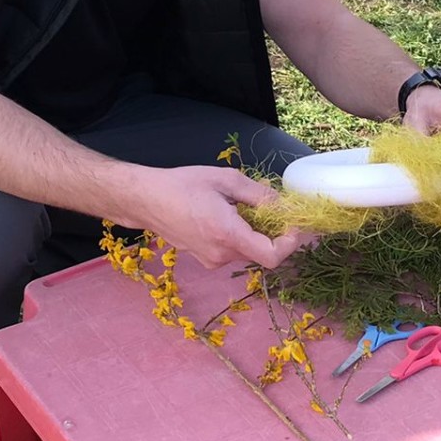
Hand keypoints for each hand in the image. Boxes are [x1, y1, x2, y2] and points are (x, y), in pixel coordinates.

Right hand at [130, 166, 306, 269]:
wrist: (146, 200)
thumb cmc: (182, 185)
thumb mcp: (225, 180)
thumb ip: (258, 195)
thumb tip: (283, 205)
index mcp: (228, 234)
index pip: (272, 256)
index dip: (290, 243)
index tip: (294, 225)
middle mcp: (221, 254)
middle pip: (262, 251)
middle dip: (272, 231)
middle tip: (270, 206)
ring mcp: (212, 260)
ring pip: (247, 250)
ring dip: (254, 232)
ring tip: (241, 205)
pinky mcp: (205, 259)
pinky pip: (232, 250)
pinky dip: (239, 235)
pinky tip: (226, 214)